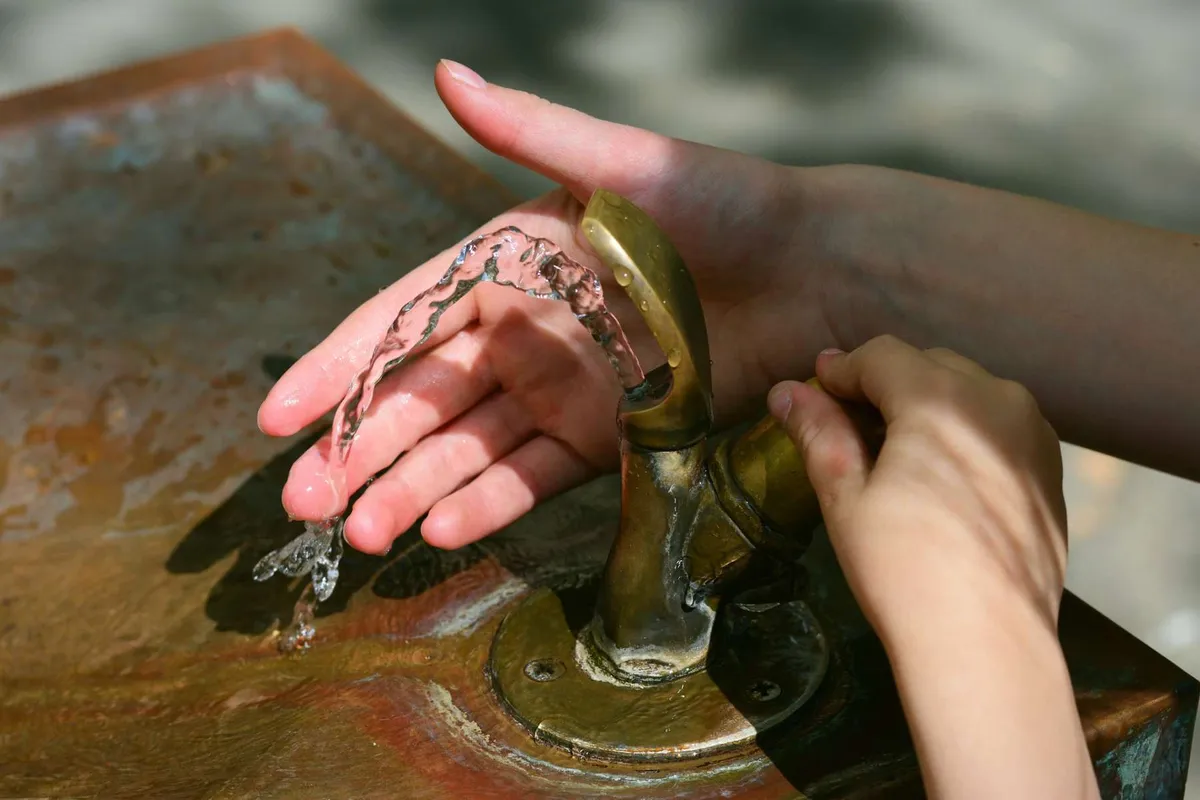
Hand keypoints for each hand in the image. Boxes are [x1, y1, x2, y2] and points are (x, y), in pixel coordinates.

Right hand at [257, 60, 837, 553]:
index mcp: (504, 264)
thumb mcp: (622, 163)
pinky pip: (531, 475)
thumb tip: (447, 69)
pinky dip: (487, 503)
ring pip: (465, 449)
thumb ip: (532, 130)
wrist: (814, 271)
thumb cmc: (722, 204)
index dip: (337, 368)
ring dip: (410, 489)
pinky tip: (440, 530)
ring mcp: (558, 390)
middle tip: (303, 502)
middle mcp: (519, 331)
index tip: (279, 416)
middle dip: (358, 450)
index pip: (399, 321)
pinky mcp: (605, 436)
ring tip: (362, 532)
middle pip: (419, 400)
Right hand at [768, 335, 1067, 625]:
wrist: (987, 643)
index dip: (842, 369)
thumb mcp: (846, 497)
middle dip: (884, 383)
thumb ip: (820, 433)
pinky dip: (964, 431)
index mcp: (942, 398)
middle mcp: (998, 400)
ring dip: (927, 403)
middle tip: (846, 417)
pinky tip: (941, 473)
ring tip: (893, 445)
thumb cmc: (903, 569)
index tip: (815, 387)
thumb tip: (786, 391)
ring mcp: (1033, 435)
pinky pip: (1000, 426)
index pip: (882, 357)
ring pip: (970, 392)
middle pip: (929, 366)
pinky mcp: (1051, 471)